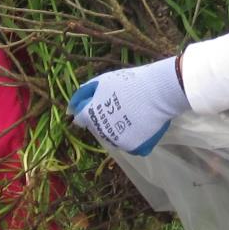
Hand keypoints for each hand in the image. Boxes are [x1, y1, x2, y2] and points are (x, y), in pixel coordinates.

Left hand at [68, 57, 185, 156]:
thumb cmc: (129, 83)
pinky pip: (130, 146)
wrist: (158, 90)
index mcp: (90, 116)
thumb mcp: (102, 81)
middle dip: (106, 120)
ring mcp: (117, 142)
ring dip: (119, 130)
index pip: (82, 119)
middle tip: (123, 107)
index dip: (92, 110)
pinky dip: (135, 138)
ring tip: (134, 114)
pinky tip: (142, 125)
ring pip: (115, 139)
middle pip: (99, 129)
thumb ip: (83, 95)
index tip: (104, 104)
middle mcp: (101, 132)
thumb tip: (70, 110)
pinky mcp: (133, 148)